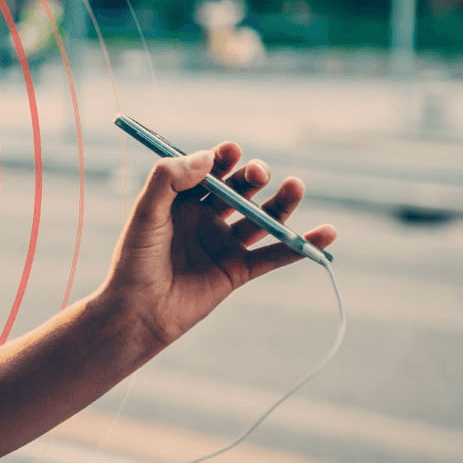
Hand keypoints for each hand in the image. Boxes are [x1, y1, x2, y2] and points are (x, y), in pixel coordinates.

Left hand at [102, 142, 337, 350]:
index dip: (222, 159)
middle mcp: (205, 219)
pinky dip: (301, 244)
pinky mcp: (239, 271)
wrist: (137, 311)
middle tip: (258, 173)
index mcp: (181, 201)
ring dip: (280, 203)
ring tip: (295, 186)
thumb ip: (168, 179)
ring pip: (260, 218)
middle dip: (252, 177)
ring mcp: (224, 244)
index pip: (209, 171)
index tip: (231, 151)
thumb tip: (208, 157)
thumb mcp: (146, 212)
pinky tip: (327, 232)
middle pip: (239, 190)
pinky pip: (275, 255)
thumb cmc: (135, 260)